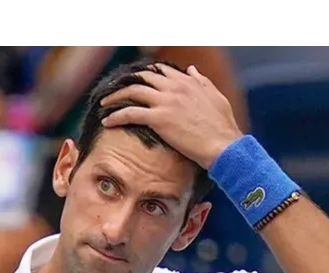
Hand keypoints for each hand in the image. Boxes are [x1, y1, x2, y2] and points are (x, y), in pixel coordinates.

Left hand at [100, 64, 242, 169]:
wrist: (223, 145)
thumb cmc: (222, 127)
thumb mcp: (215, 97)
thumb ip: (201, 82)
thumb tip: (191, 69)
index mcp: (187, 82)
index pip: (160, 71)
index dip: (145, 76)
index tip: (135, 84)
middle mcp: (174, 87)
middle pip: (142, 78)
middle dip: (125, 83)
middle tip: (114, 92)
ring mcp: (165, 101)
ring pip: (132, 91)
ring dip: (115, 97)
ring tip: (105, 104)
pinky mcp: (159, 118)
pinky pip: (130, 113)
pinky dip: (116, 115)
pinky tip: (107, 121)